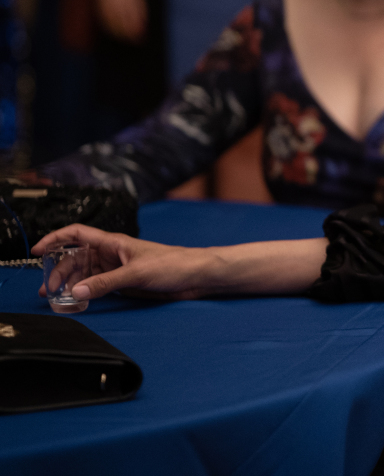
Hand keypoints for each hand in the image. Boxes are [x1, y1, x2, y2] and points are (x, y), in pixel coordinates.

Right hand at [32, 224, 215, 301]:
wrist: (196, 276)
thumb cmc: (173, 264)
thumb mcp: (136, 273)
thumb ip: (106, 283)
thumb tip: (76, 291)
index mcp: (113, 242)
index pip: (78, 234)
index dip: (56, 238)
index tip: (37, 250)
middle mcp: (112, 254)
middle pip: (76, 258)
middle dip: (59, 270)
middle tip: (47, 289)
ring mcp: (117, 269)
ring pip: (85, 274)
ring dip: (70, 283)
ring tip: (56, 297)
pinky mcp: (124, 283)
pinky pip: (97, 286)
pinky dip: (85, 292)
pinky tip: (76, 300)